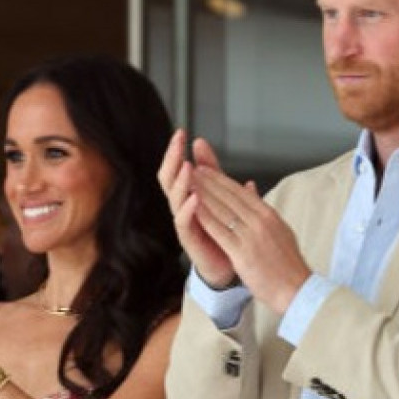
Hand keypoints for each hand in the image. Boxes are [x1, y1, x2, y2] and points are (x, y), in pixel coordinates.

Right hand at [157, 130, 235, 286]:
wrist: (230, 265)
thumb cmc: (222, 230)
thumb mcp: (219, 195)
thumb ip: (212, 172)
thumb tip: (203, 145)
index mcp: (188, 196)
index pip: (177, 169)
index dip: (177, 152)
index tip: (182, 133)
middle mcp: (181, 208)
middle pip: (169, 179)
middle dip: (173, 160)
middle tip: (178, 142)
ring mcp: (184, 224)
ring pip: (174, 199)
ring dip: (181, 182)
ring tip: (188, 166)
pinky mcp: (189, 241)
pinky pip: (184, 223)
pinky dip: (188, 209)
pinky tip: (195, 197)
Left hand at [192, 165, 310, 313]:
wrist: (296, 288)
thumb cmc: (287, 264)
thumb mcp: (280, 230)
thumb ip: (263, 210)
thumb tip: (252, 189)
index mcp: (269, 215)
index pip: (241, 192)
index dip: (221, 179)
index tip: (207, 170)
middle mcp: (261, 221)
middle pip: (230, 196)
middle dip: (209, 182)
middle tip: (193, 170)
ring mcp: (251, 236)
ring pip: (223, 210)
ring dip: (204, 195)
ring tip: (189, 184)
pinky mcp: (243, 252)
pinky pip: (220, 231)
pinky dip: (205, 217)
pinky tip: (194, 209)